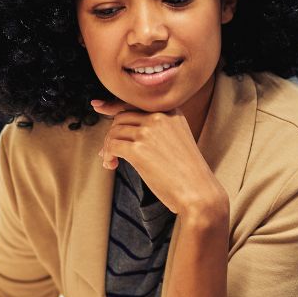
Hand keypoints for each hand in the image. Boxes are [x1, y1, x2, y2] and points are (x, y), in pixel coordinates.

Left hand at [92, 99, 226, 216]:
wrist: (199, 193)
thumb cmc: (188, 173)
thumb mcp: (178, 140)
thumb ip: (157, 130)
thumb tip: (120, 130)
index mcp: (171, 111)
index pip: (135, 103)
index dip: (113, 104)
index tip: (98, 105)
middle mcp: (159, 116)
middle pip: (121, 117)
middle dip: (111, 134)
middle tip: (109, 152)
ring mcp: (149, 132)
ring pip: (114, 132)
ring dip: (107, 147)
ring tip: (111, 161)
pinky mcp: (139, 149)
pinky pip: (112, 146)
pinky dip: (107, 156)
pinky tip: (111, 165)